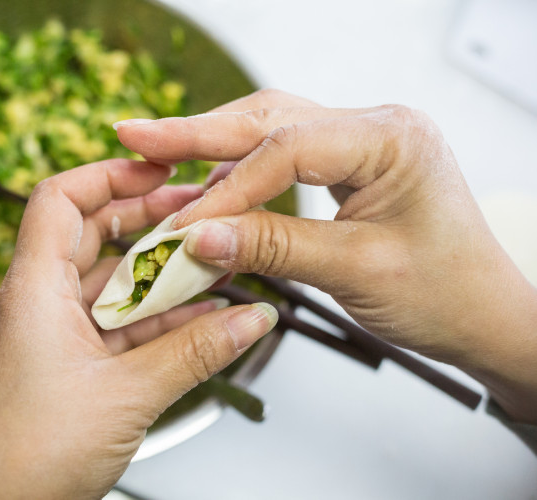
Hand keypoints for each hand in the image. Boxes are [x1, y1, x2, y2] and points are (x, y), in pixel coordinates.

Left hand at [0, 159, 277, 498]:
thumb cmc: (31, 458)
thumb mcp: (129, 395)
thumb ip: (196, 352)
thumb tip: (251, 318)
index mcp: (33, 291)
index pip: (60, 199)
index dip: (109, 174)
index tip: (159, 169)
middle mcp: (39, 303)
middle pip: (93, 234)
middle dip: (148, 222)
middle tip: (197, 215)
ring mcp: (56, 333)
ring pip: (114, 283)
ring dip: (162, 276)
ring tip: (213, 267)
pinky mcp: (73, 363)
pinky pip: (121, 324)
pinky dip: (159, 319)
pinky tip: (203, 321)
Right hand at [115, 89, 536, 422]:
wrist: (484, 316)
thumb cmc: (445, 294)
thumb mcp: (355, 271)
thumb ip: (273, 247)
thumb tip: (199, 237)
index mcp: (391, 139)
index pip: (286, 148)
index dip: (226, 188)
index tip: (181, 224)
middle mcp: (375, 126)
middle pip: (270, 118)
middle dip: (198, 131)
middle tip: (135, 134)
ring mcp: (362, 141)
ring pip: (271, 129)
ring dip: (214, 147)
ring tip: (156, 154)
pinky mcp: (350, 163)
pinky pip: (284, 155)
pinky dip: (240, 171)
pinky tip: (207, 185)